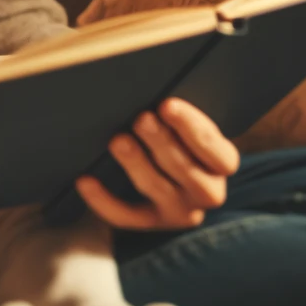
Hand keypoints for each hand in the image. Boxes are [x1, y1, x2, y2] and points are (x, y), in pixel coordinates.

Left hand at [76, 98, 239, 229]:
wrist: (170, 171)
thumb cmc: (179, 133)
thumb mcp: (188, 124)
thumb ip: (177, 111)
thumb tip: (150, 82)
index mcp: (220, 163)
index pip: (216, 151)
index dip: (192, 128)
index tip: (167, 105)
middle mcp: (206, 191)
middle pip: (187, 171)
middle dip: (162, 143)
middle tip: (141, 118)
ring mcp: (179, 211)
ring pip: (158, 190)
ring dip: (137, 164)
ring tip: (118, 140)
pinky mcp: (151, 222)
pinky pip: (126, 217)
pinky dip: (104, 201)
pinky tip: (84, 181)